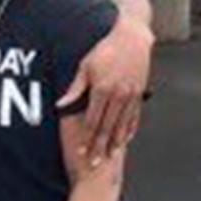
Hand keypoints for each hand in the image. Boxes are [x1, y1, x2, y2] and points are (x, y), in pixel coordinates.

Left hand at [57, 15, 152, 163]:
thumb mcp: (85, 66)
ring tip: (109, 157)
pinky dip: (129, 130)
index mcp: (102, 89)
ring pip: (122, 125)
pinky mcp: (139, 93)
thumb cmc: (105, 49)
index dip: (86, 138)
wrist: (132, 37)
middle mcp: (118, 95)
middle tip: (94, 164)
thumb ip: (75, 89)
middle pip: (107, 128)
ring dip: (115, 143)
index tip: (81, 152)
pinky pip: (134, 116)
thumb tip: (61, 105)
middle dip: (100, 147)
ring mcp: (131, 95)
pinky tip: (125, 140)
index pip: (92, 121)